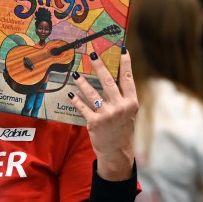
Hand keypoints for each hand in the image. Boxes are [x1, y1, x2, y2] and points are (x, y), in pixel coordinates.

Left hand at [69, 50, 137, 180]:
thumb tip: (112, 75)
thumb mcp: (128, 112)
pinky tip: (71, 93)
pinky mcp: (95, 122)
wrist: (117, 151)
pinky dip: (76, 100)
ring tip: (75, 73)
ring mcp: (107, 115)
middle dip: (99, 66)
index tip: (122, 49)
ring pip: (92, 93)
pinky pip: (82, 107)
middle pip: (108, 81)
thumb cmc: (122, 128)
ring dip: (82, 82)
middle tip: (92, 54)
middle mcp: (120, 107)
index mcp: (131, 102)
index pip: (128, 79)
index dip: (126, 64)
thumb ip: (122, 96)